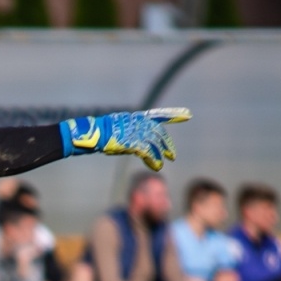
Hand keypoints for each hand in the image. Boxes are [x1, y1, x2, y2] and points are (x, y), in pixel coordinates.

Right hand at [61, 108, 190, 171]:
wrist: (93, 134)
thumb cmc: (102, 133)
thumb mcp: (119, 130)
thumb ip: (133, 134)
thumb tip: (140, 144)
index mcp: (137, 117)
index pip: (159, 115)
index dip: (174, 114)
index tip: (188, 114)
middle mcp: (139, 123)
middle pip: (159, 133)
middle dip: (167, 144)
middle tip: (172, 155)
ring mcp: (136, 132)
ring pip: (155, 144)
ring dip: (161, 154)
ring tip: (165, 162)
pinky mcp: (132, 142)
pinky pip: (147, 152)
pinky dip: (153, 160)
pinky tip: (157, 166)